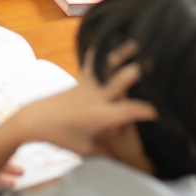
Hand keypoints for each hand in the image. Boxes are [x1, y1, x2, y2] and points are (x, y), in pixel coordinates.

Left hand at [10, 43, 156, 155]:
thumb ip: (107, 152)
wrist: (36, 119)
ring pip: (107, 66)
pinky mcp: (82, 79)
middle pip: (121, 80)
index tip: (159, 113)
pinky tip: (107, 39)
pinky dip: (101, 52)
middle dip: (137, 73)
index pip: (131, 111)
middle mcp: (98, 96)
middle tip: (154, 64)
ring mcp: (90, 84)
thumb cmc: (62, 137)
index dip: (147, 112)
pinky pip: (93, 62)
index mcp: (102, 115)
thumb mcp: (86, 150)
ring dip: (121, 54)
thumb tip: (124, 157)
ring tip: (136, 42)